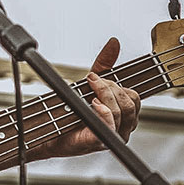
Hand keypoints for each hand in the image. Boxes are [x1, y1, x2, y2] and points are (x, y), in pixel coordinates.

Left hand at [29, 37, 140, 159]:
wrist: (49, 130)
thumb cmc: (71, 110)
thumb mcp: (89, 82)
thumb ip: (104, 64)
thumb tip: (114, 42)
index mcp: (123, 115)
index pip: (134, 97)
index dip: (117, 85)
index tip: (97, 78)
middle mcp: (122, 127)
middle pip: (130, 103)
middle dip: (110, 88)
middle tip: (92, 83)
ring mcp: (112, 136)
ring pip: (122, 111)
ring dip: (104, 95)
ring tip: (89, 93)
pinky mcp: (100, 142)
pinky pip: (111, 124)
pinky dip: (104, 110)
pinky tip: (93, 104)